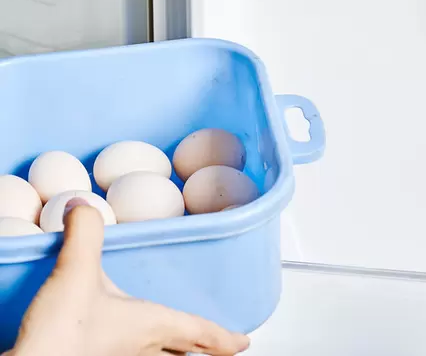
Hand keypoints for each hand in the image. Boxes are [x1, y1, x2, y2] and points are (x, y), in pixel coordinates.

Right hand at [9, 201, 248, 355]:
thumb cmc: (63, 336)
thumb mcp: (77, 271)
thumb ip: (86, 231)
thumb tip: (83, 205)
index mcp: (150, 325)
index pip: (197, 331)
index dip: (222, 337)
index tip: (243, 341)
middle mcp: (138, 348)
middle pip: (177, 349)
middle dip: (196, 345)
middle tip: (213, 344)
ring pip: (152, 355)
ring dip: (166, 348)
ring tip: (173, 341)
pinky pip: (123, 353)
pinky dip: (132, 346)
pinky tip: (114, 334)